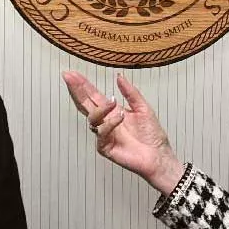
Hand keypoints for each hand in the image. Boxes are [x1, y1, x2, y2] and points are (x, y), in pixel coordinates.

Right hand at [61, 71, 184, 194]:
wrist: (159, 155)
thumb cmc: (152, 135)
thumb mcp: (143, 108)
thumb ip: (131, 92)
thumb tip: (119, 76)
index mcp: (112, 112)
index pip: (93, 96)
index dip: (82, 85)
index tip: (72, 74)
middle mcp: (105, 122)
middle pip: (86, 104)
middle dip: (77, 90)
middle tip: (70, 77)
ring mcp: (104, 134)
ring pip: (92, 119)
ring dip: (101, 108)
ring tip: (113, 102)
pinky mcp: (105, 147)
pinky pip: (101, 133)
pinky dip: (110, 124)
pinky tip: (120, 118)